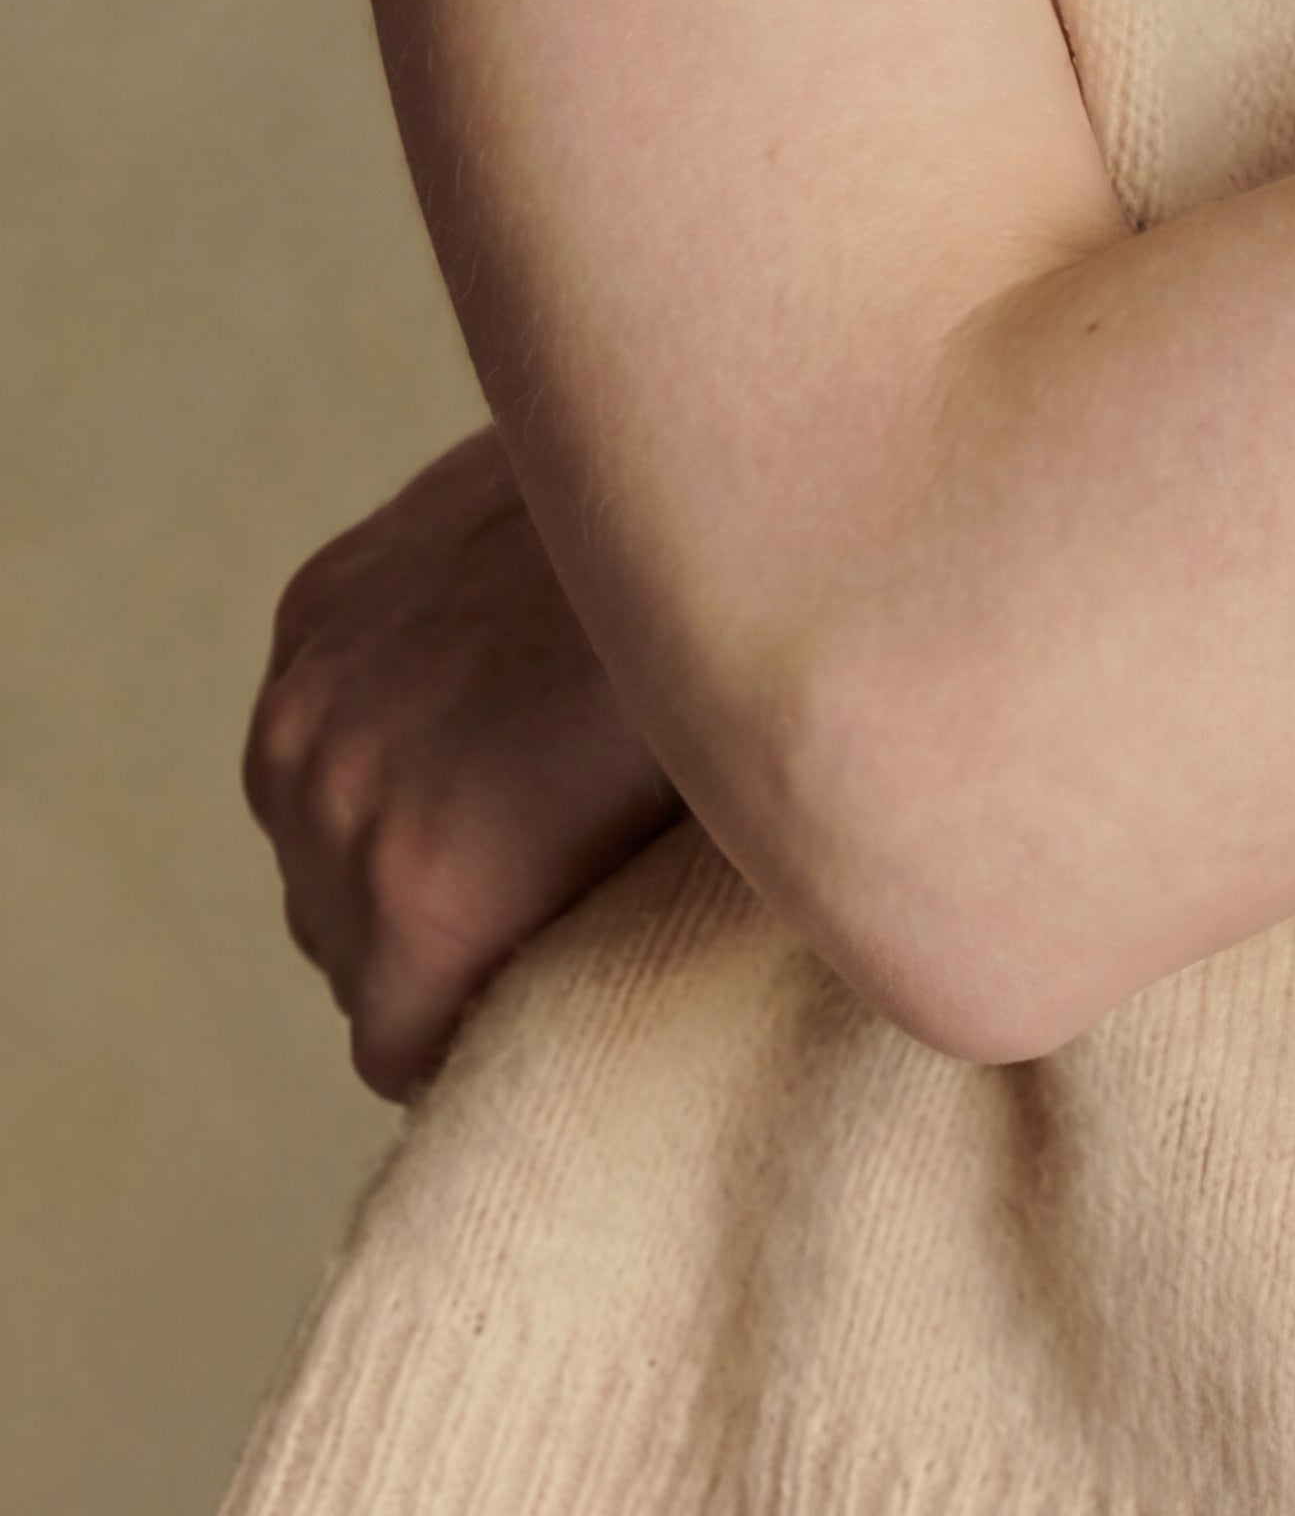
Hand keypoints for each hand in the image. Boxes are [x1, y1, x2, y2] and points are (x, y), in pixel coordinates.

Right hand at [242, 423, 685, 1100]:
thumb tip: (604, 988)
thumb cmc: (762, 686)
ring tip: (510, 811)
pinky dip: (373, 738)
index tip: (548, 1005)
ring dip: (387, 843)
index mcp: (428, 886)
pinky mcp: (321, 603)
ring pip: (311, 839)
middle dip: (434, 949)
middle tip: (548, 909)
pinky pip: (314, 725)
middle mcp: (337, 794)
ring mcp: (315, 689)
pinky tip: (474, 714)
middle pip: (344, 950)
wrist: (736, 469)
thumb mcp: (709, 867)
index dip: (477, 1034)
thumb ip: (603, 951)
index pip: (391, 1046)